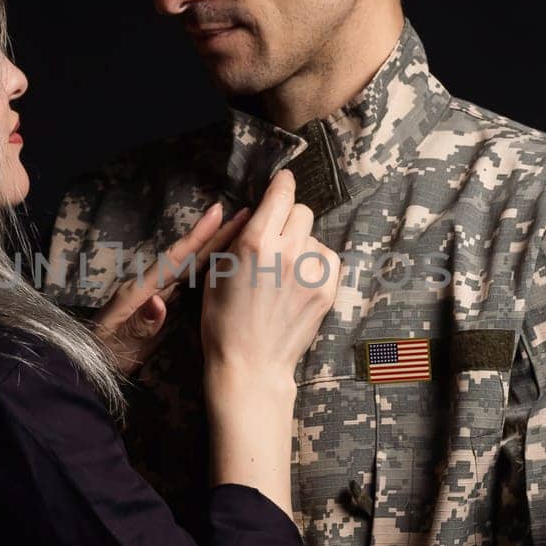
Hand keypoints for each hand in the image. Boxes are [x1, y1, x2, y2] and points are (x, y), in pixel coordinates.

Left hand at [90, 200, 248, 375]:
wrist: (88, 369)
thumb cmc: (100, 355)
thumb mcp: (117, 342)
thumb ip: (139, 324)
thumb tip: (160, 302)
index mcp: (138, 290)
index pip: (172, 259)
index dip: (196, 237)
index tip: (217, 213)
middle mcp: (149, 286)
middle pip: (187, 257)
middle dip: (214, 235)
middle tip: (243, 214)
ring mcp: (156, 295)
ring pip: (191, 267)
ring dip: (215, 249)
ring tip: (239, 232)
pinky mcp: (160, 307)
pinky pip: (189, 283)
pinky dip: (208, 270)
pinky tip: (223, 265)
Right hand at [200, 168, 340, 382]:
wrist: (250, 363)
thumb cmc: (224, 320)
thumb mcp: (216, 272)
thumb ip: (236, 236)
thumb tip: (257, 210)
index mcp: (254, 243)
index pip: (281, 194)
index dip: (283, 184)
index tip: (284, 181)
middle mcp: (285, 251)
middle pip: (302, 211)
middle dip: (289, 220)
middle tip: (277, 240)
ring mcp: (310, 271)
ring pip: (315, 236)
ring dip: (302, 244)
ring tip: (285, 271)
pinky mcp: (326, 289)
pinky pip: (328, 259)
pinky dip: (315, 264)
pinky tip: (298, 283)